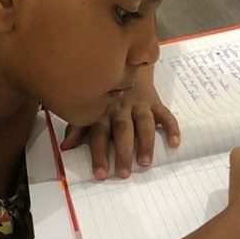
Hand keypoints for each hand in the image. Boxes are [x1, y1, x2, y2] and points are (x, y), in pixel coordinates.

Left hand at [60, 66, 180, 179]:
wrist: (124, 63)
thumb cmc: (103, 93)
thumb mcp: (88, 108)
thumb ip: (76, 128)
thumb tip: (65, 148)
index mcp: (102, 112)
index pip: (99, 135)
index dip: (99, 154)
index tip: (101, 174)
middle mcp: (120, 108)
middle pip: (122, 131)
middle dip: (123, 153)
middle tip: (124, 174)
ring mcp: (139, 104)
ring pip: (143, 123)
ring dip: (145, 143)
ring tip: (145, 162)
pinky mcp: (155, 101)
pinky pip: (165, 114)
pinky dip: (171, 128)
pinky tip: (175, 143)